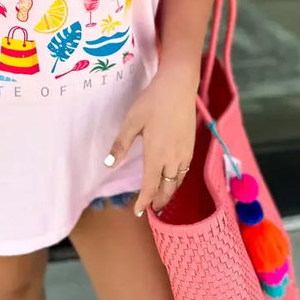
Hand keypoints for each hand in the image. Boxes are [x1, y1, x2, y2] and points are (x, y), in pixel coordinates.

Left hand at [104, 68, 196, 215]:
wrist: (178, 87)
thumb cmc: (152, 102)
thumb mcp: (132, 121)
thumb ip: (121, 144)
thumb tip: (109, 164)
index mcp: (156, 155)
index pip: (150, 187)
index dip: (144, 202)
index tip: (138, 212)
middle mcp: (173, 159)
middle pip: (167, 188)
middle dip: (159, 201)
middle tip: (151, 209)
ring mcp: (185, 153)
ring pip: (178, 181)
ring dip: (169, 192)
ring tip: (161, 197)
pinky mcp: (191, 146)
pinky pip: (185, 171)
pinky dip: (177, 180)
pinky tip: (173, 177)